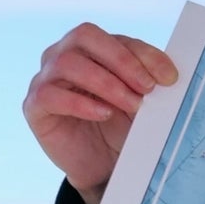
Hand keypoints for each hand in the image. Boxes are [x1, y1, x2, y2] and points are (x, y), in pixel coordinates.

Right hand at [21, 23, 176, 203]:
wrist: (102, 167)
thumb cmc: (120, 129)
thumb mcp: (140, 104)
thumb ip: (147, 84)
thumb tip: (169, 74)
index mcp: (92, 49)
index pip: (115, 38)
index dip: (143, 55)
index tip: (169, 78)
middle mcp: (64, 55)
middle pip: (84, 36)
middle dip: (121, 61)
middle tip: (147, 88)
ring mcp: (46, 78)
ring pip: (68, 63)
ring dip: (105, 83)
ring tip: (131, 105)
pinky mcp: (35, 106)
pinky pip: (51, 95)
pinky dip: (81, 104)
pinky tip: (104, 114)